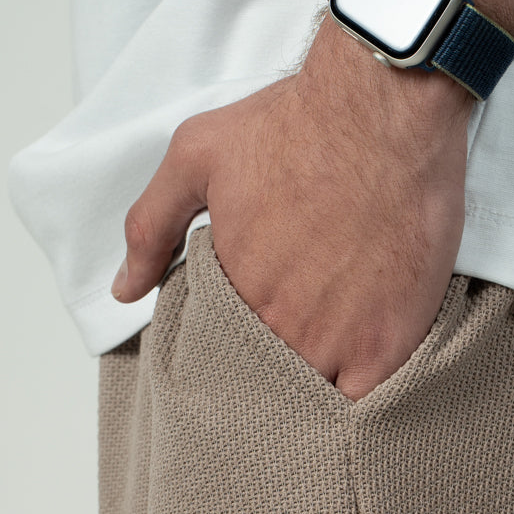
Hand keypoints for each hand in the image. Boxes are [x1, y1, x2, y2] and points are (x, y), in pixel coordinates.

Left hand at [110, 19, 473, 401]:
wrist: (383, 109)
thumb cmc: (295, 124)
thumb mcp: (196, 156)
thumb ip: (151, 226)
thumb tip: (125, 289)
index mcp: (233, 293)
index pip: (221, 356)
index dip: (233, 355)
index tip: (246, 342)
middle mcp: (280, 329)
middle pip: (269, 384)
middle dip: (273, 379)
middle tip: (288, 355)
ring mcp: (337, 342)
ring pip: (315, 400)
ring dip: (315, 391)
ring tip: (324, 369)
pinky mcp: (388, 343)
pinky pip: (366, 404)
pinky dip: (358, 401)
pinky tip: (358, 381)